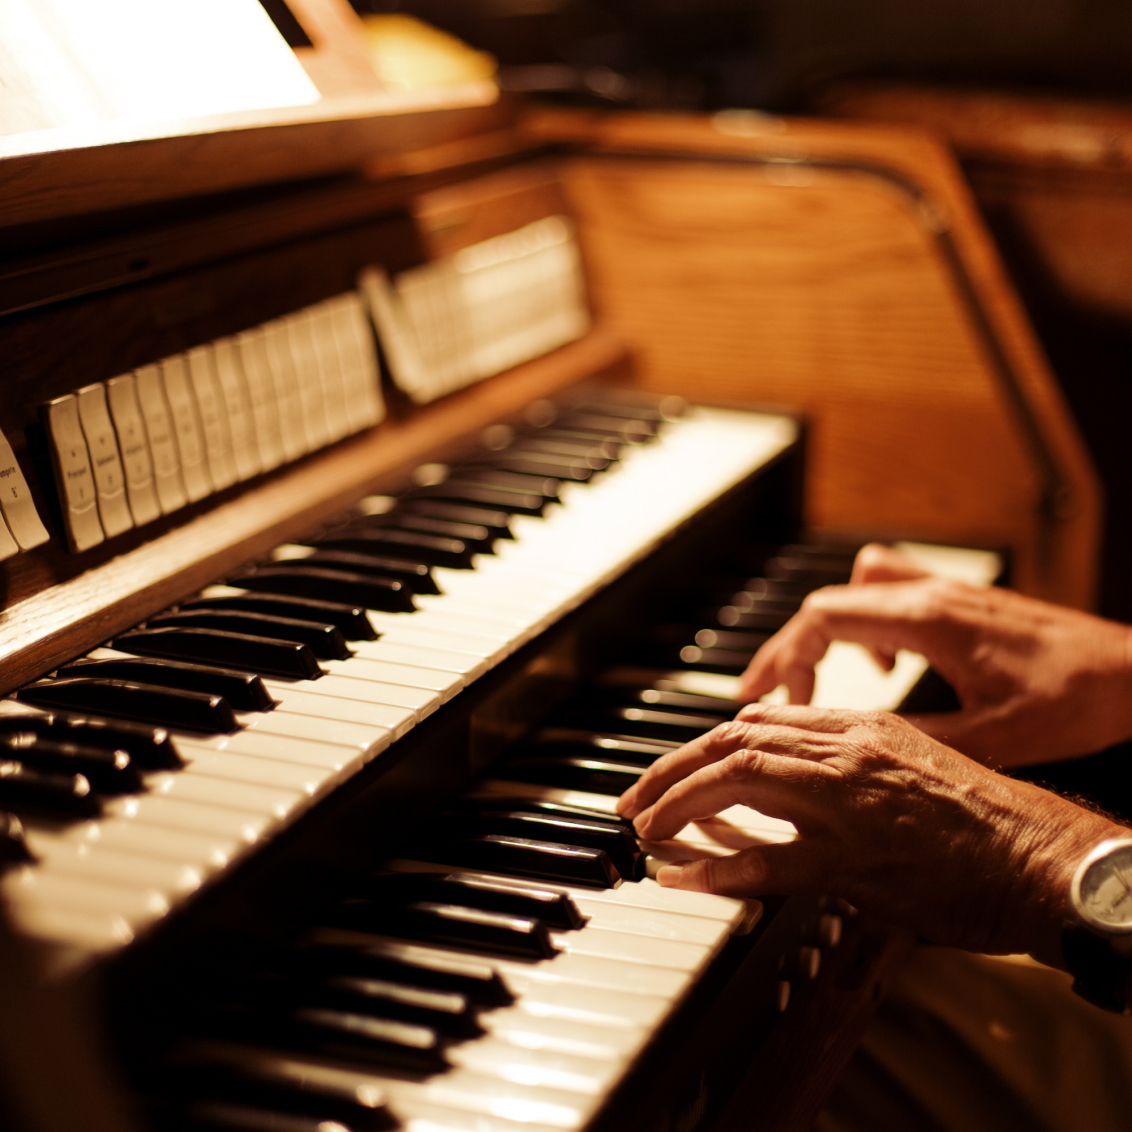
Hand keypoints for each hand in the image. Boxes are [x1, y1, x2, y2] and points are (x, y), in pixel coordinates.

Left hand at [617, 704, 1127, 964]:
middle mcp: (843, 752)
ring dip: (678, 804)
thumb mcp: (909, 755)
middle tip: (635, 797)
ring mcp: (844, 803)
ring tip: (644, 827)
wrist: (1037, 854)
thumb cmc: (981, 813)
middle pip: (730, 744)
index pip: (755, 723)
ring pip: (736, 782)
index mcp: (857, 727)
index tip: (672, 767)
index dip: (701, 745)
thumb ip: (842, 747)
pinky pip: (766, 861)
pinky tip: (680, 875)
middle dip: (670, 769)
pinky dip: (715, 866)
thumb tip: (777, 744)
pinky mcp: (851, 861)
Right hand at [737, 545, 1131, 767]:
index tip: (772, 699)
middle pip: (826, 604)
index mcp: (929, 621)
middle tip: (763, 693)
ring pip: (855, 589)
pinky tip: (883, 662)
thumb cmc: (1075, 698)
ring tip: (813, 675)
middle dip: (787, 649)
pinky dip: (867, 623)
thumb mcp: (992, 734)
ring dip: (825, 629)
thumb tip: (849, 747)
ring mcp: (945, 594)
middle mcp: (931, 596)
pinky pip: (889, 594)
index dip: (784, 658)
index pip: (823, 619)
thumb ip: (915, 734)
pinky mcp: (960, 603)